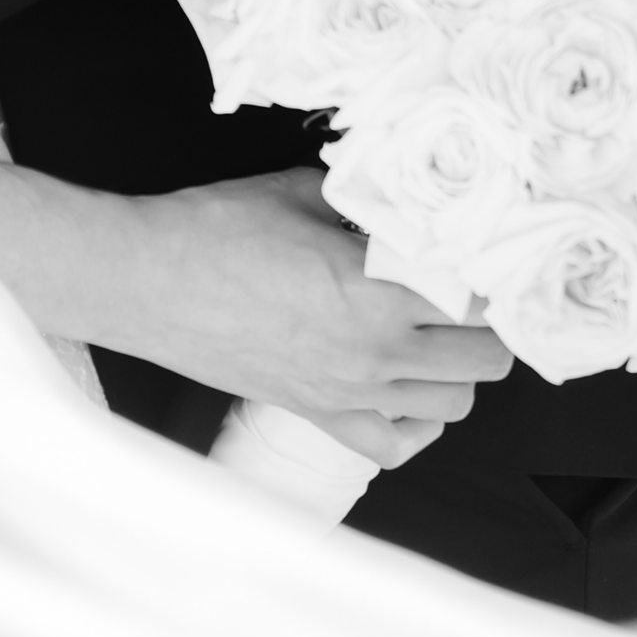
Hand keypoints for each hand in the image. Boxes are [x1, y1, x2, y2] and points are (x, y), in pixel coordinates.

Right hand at [113, 169, 510, 468]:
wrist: (145, 281)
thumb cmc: (211, 232)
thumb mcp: (296, 192)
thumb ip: (358, 198)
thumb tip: (393, 191)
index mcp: (375, 292)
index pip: (479, 300)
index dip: (491, 274)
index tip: (483, 252)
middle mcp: (373, 353)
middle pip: (485, 361)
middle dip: (490, 323)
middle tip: (471, 289)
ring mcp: (348, 393)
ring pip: (452, 404)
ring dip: (458, 368)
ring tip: (438, 329)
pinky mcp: (318, 414)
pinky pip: (395, 444)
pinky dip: (415, 422)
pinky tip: (406, 387)